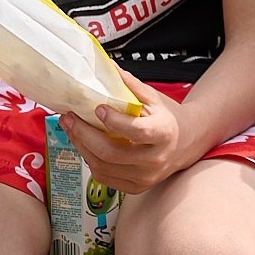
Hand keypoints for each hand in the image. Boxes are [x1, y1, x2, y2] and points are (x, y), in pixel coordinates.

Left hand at [60, 75, 189, 194]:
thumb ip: (130, 85)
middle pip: (111, 153)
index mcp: (163, 133)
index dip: (115, 122)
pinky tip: (84, 144)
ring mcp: (145, 177)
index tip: (98, 108)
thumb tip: (107, 67)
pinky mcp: (136, 187)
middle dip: (84, 135)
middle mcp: (155, 159)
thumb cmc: (166, 118)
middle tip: (69, 117)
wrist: (185, 144)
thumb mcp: (154, 98)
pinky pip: (105, 177)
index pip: (137, 132)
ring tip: (70, 128)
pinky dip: (90, 160)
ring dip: (81, 147)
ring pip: (103, 167)